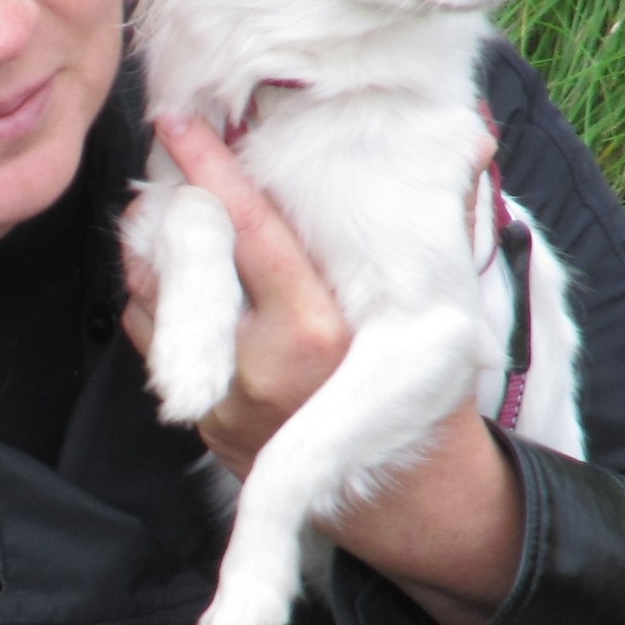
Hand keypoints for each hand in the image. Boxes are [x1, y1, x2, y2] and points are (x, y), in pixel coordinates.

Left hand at [122, 116, 520, 624]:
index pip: (249, 231)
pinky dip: (158, 307)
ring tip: (163, 218)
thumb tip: (471, 141)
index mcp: (316, 329)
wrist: (406, 500)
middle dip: (168, 209)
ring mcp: (224, 400)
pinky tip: (177, 283)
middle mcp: (260, 364)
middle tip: (162, 165)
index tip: (177, 124)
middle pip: (185, 264)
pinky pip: (158, 349)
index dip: (210, 171)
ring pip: (155, 305)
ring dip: (153, 257)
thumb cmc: (426, 396)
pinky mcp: (205, 425)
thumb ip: (439, 227)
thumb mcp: (436, 312)